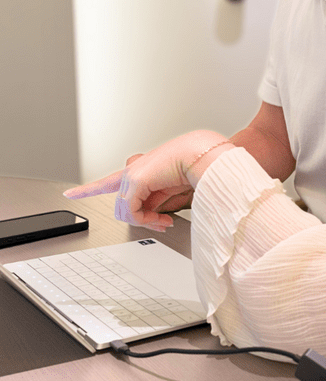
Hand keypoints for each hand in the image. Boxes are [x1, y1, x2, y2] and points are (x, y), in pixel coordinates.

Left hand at [64, 131, 230, 231]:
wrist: (201, 156)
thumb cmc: (192, 168)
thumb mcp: (169, 191)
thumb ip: (155, 203)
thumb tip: (151, 218)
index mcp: (140, 171)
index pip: (108, 182)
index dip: (88, 189)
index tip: (71, 193)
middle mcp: (132, 172)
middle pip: (123, 208)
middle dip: (143, 221)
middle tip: (162, 224)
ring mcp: (132, 175)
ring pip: (125, 212)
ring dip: (147, 222)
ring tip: (164, 222)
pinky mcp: (136, 180)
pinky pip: (132, 211)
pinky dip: (146, 220)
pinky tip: (161, 219)